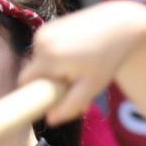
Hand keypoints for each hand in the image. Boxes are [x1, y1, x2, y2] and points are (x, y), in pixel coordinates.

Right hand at [20, 0, 145, 126]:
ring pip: (39, 62)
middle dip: (49, 83)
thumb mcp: (91, 87)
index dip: (35, 94)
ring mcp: (44, 31)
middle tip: (75, 85)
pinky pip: (44, 50)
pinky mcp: (48, 26)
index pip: (24, 82)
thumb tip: (50, 120)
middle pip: (33, 73)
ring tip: (79, 69)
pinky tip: (76, 55)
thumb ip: (69, 106)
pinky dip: (56, 57)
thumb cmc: (107, 58)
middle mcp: (41, 41)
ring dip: (53, 70)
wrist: (121, 25)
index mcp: (49, 56)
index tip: (53, 98)